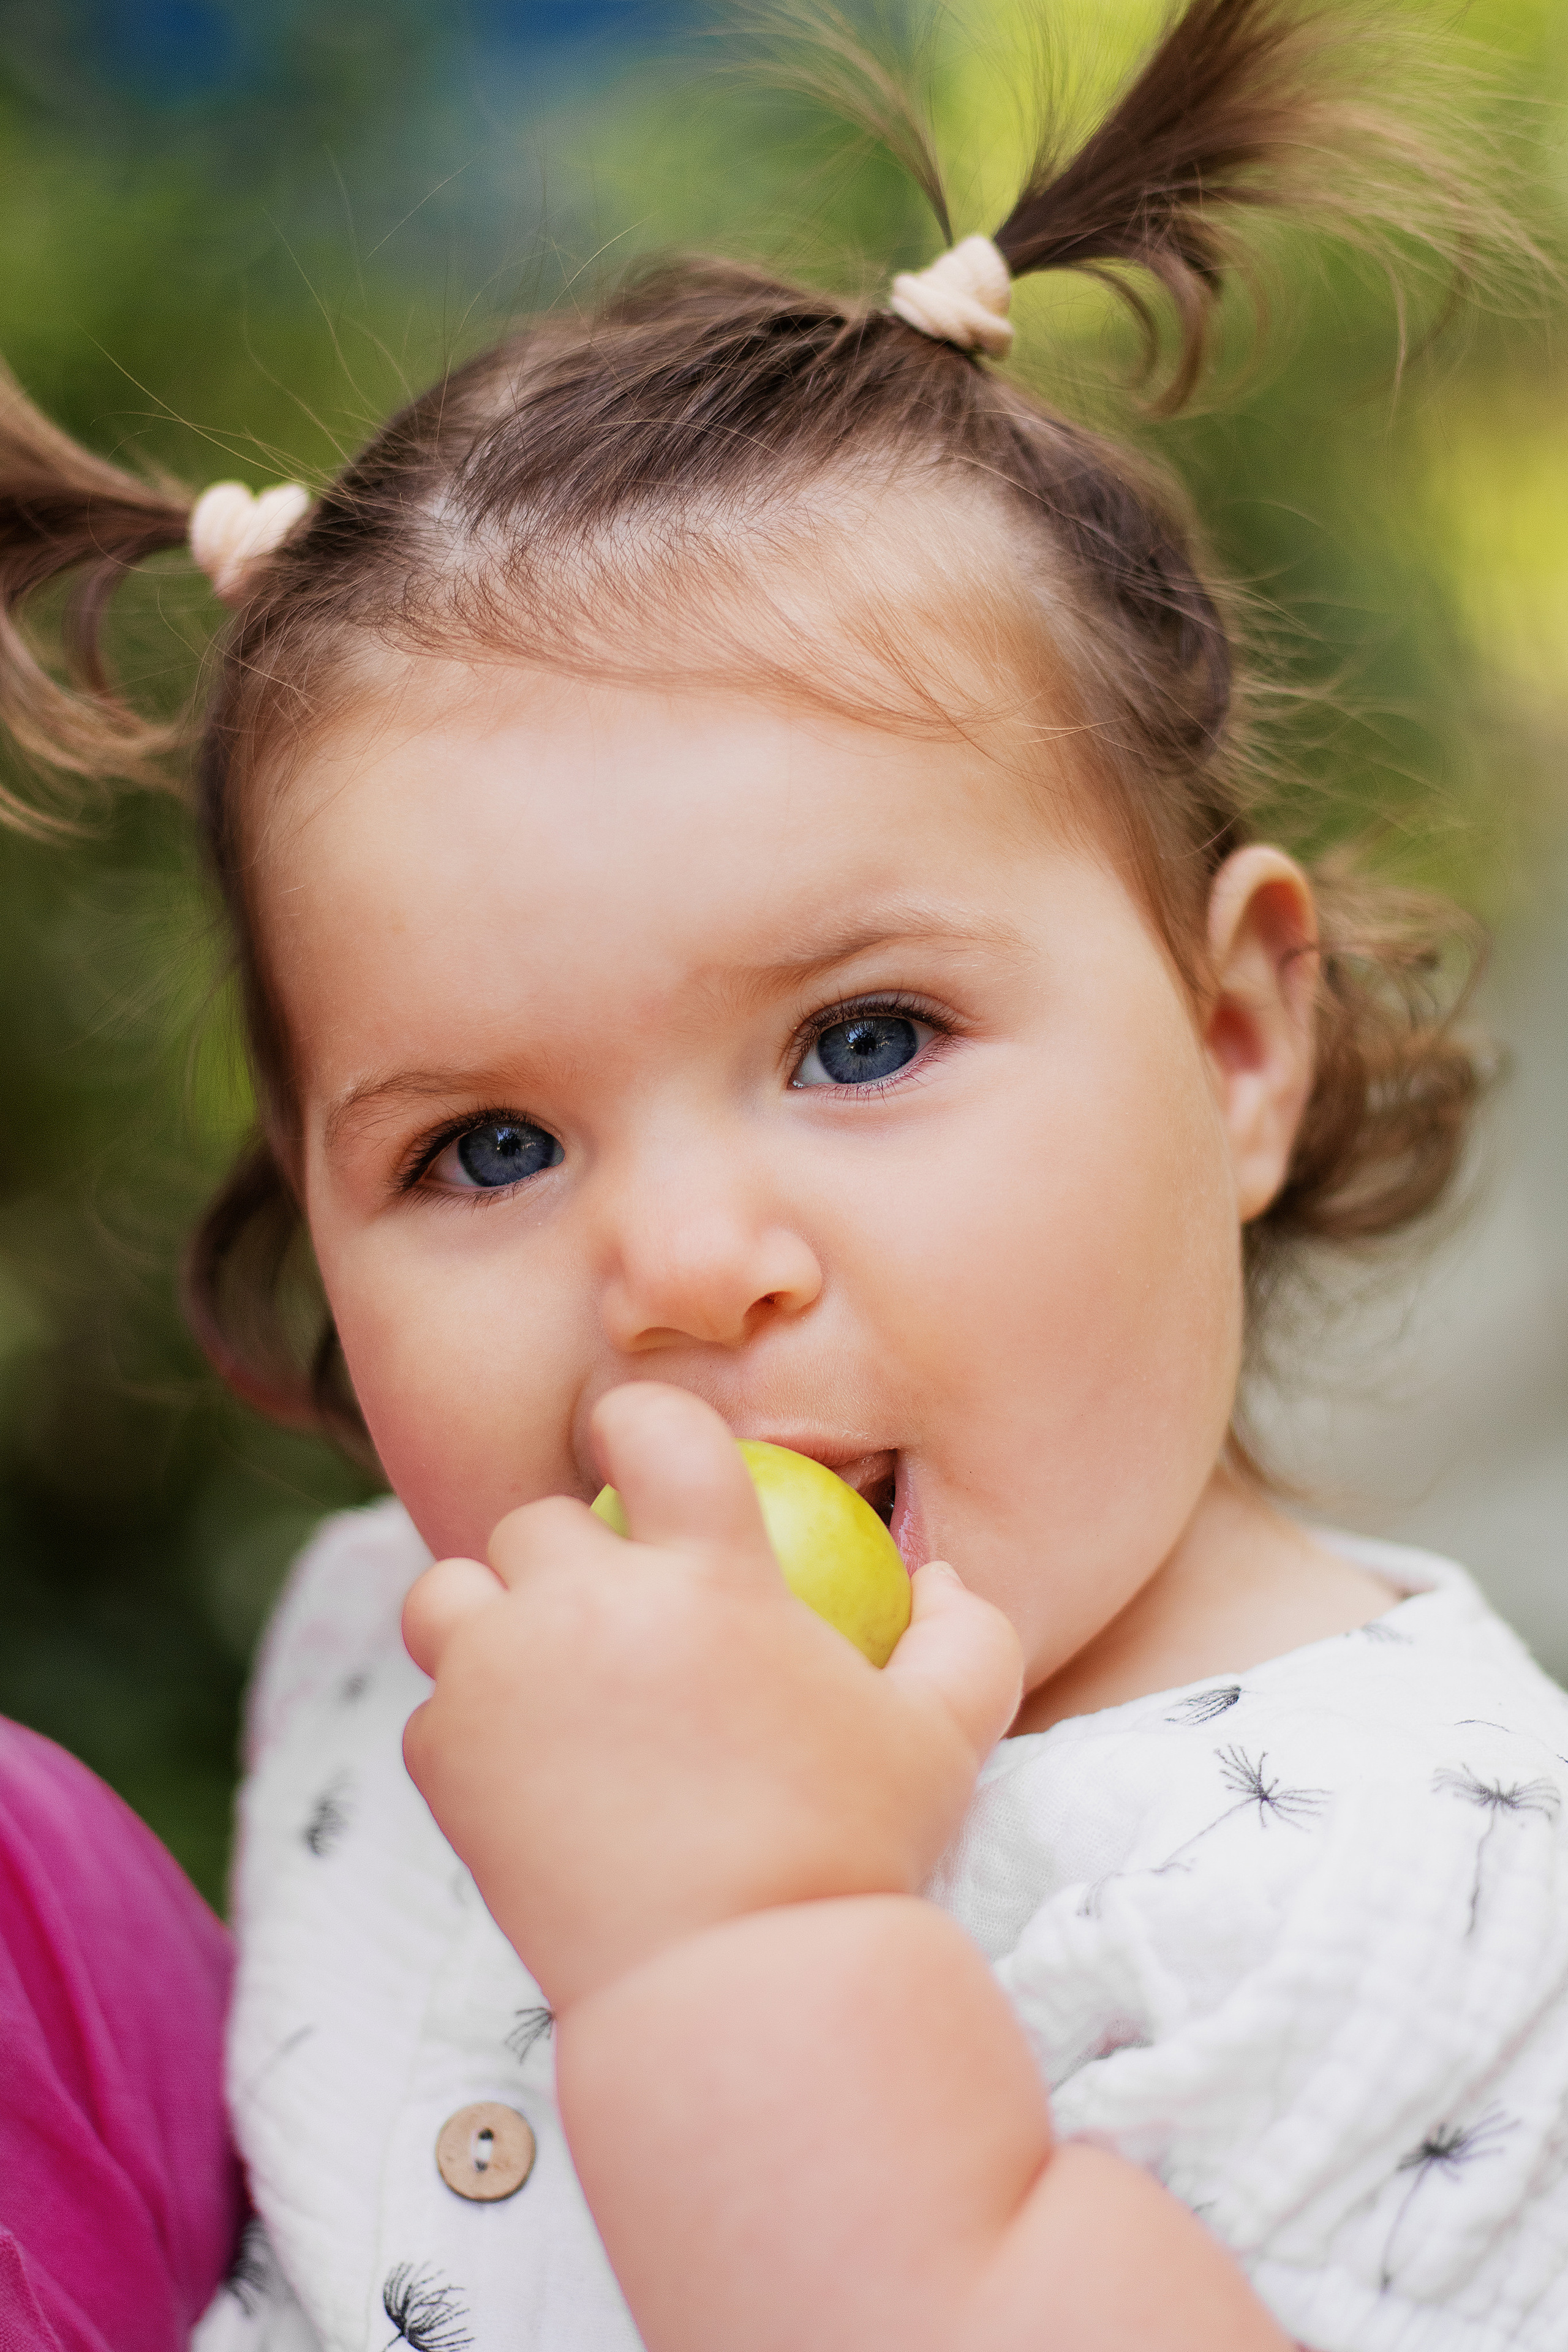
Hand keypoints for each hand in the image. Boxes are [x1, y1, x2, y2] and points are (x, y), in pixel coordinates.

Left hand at [402, 1383, 1020, 2010]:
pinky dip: (469, 1729)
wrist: (739, 1991)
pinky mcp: (444, 1759)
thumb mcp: (947, 1738)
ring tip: (536, 1672)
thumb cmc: (856, 1854)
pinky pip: (433, 1706)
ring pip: (446, 1594)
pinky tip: (530, 1777)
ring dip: (485, 1617)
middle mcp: (589, 1605)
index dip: (639, 1424)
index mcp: (709, 1572)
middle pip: (538, 1521)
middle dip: (570, 1556)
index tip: (642, 1455)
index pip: (649, 1423)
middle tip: (613, 1621)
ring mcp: (502, 1678)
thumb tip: (939, 1573)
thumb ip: (965, 1634)